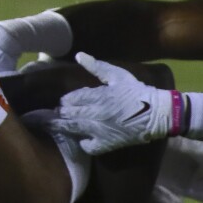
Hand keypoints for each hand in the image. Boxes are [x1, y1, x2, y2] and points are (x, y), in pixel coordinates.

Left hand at [49, 53, 182, 154]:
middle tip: (44, 114)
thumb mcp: (118, 75)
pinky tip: (79, 139)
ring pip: (72, 129)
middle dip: (56, 113)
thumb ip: (97, 66)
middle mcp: (95, 113)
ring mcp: (99, 130)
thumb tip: (79, 55)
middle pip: (67, 114)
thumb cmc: (137, 92)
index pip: (70, 98)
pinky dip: (82, 143)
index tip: (61, 102)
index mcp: (97, 96)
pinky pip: (88, 146)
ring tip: (46, 125)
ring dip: (58, 126)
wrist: (158, 114)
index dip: (64, 100)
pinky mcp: (107, 144)